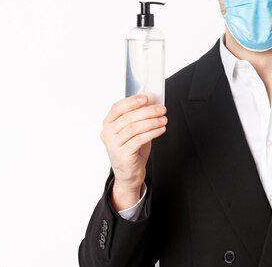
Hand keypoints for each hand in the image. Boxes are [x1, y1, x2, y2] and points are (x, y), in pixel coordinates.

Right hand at [100, 94, 166, 210]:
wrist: (129, 174)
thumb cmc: (132, 149)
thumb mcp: (133, 131)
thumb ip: (138, 117)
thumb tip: (152, 102)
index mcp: (108, 124)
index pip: (117, 108)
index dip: (132, 101)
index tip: (146, 98)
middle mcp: (107, 134)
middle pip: (128, 117)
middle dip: (148, 111)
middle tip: (162, 109)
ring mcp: (113, 145)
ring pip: (134, 128)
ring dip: (152, 122)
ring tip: (164, 120)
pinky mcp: (122, 155)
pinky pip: (139, 139)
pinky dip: (152, 132)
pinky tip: (161, 130)